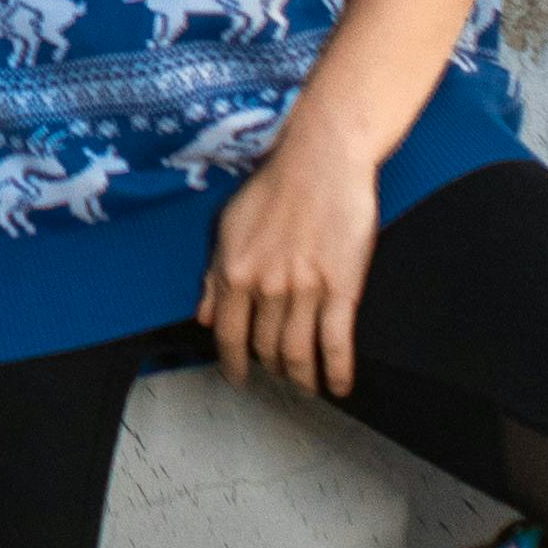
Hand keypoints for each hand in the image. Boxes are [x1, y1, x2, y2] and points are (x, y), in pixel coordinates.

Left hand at [205, 96, 382, 401]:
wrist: (322, 158)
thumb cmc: (275, 185)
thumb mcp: (229, 226)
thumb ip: (215, 275)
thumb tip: (204, 316)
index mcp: (235, 272)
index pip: (229, 335)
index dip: (232, 365)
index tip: (238, 380)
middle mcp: (267, 287)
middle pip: (266, 349)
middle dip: (271, 371)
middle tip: (278, 379)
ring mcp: (306, 290)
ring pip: (298, 353)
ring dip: (301, 379)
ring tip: (305, 388)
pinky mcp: (343, 288)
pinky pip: (336, 343)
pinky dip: (337, 372)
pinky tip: (340, 387)